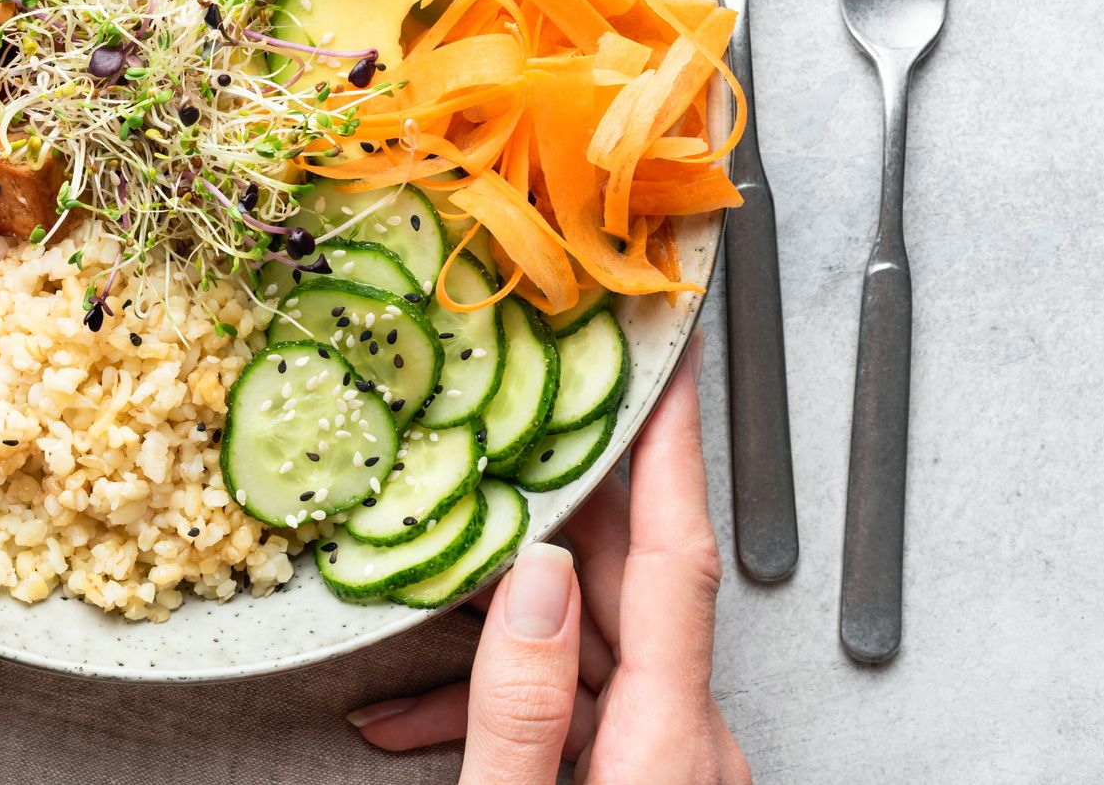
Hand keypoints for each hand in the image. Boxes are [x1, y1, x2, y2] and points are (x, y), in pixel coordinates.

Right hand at [347, 331, 748, 782]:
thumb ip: (518, 707)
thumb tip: (532, 579)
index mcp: (668, 743)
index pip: (678, 556)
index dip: (672, 443)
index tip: (673, 361)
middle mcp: (686, 743)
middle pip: (629, 584)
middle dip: (559, 499)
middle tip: (513, 420)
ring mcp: (666, 763)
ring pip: (594, 641)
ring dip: (508, 609)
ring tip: (433, 566)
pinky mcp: (640, 783)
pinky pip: (580, 705)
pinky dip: (506, 691)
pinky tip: (418, 708)